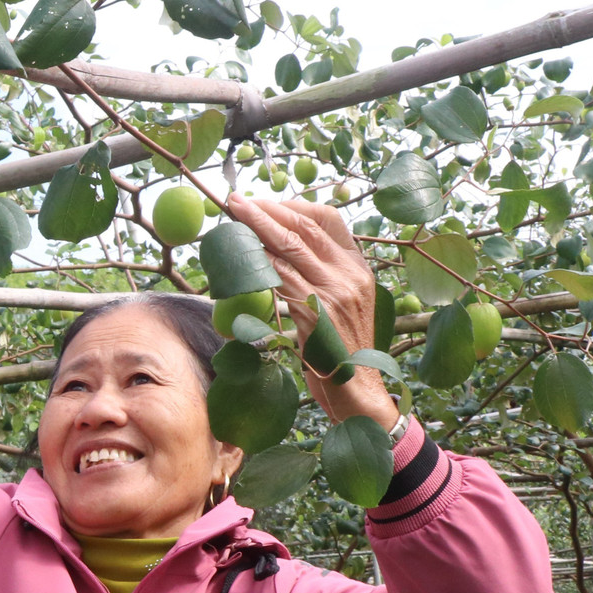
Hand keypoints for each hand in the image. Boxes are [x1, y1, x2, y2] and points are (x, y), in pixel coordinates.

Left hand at [231, 195, 400, 432]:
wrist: (358, 390)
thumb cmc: (341, 349)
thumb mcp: (341, 304)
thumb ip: (322, 276)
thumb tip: (281, 252)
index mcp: (359, 267)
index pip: (329, 219)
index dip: (294, 205)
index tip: (265, 202)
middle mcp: (350, 275)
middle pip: (303, 229)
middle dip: (267, 211)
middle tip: (236, 201)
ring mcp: (336, 294)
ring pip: (290, 249)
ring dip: (256, 231)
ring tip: (233, 219)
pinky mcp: (317, 315)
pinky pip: (282, 281)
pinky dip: (260, 265)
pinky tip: (242, 256)